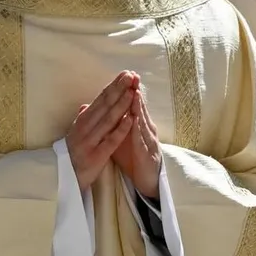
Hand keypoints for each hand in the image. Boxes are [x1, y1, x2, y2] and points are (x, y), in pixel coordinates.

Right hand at [67, 72, 134, 191]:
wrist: (61, 181)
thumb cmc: (71, 157)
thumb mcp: (74, 135)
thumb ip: (82, 120)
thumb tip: (85, 105)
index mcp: (82, 121)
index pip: (100, 99)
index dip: (114, 86)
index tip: (126, 73)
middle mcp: (85, 128)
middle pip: (105, 105)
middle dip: (119, 89)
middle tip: (132, 75)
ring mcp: (90, 141)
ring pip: (108, 119)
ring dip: (122, 104)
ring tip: (133, 91)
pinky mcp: (96, 156)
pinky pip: (111, 140)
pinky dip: (121, 128)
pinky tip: (131, 118)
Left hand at [111, 74, 161, 198]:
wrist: (148, 180)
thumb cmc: (135, 158)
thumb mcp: (123, 138)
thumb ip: (117, 124)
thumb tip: (107, 110)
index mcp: (138, 125)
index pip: (133, 104)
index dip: (128, 90)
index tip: (124, 75)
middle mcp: (146, 130)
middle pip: (140, 108)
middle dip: (135, 92)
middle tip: (132, 76)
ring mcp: (148, 141)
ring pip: (142, 121)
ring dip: (138, 107)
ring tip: (134, 92)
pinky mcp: (147, 154)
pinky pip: (141, 140)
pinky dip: (137, 129)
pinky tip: (135, 119)